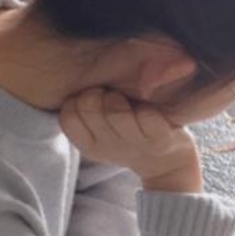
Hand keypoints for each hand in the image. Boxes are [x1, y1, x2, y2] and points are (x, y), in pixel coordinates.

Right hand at [59, 88, 202, 192]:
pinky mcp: (160, 139)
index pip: (66, 117)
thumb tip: (74, 73)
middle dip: (97, 93)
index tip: (93, 101)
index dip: (76, 101)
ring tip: (127, 102)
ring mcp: (134, 143)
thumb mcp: (100, 130)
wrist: (167, 162)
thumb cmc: (128, 135)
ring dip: (119, 97)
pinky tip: (147, 108)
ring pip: (115, 109)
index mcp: (90, 145)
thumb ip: (86, 109)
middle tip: (109, 97)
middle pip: (88, 105)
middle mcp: (109, 147)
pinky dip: (145, 108)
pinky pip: (146, 115)